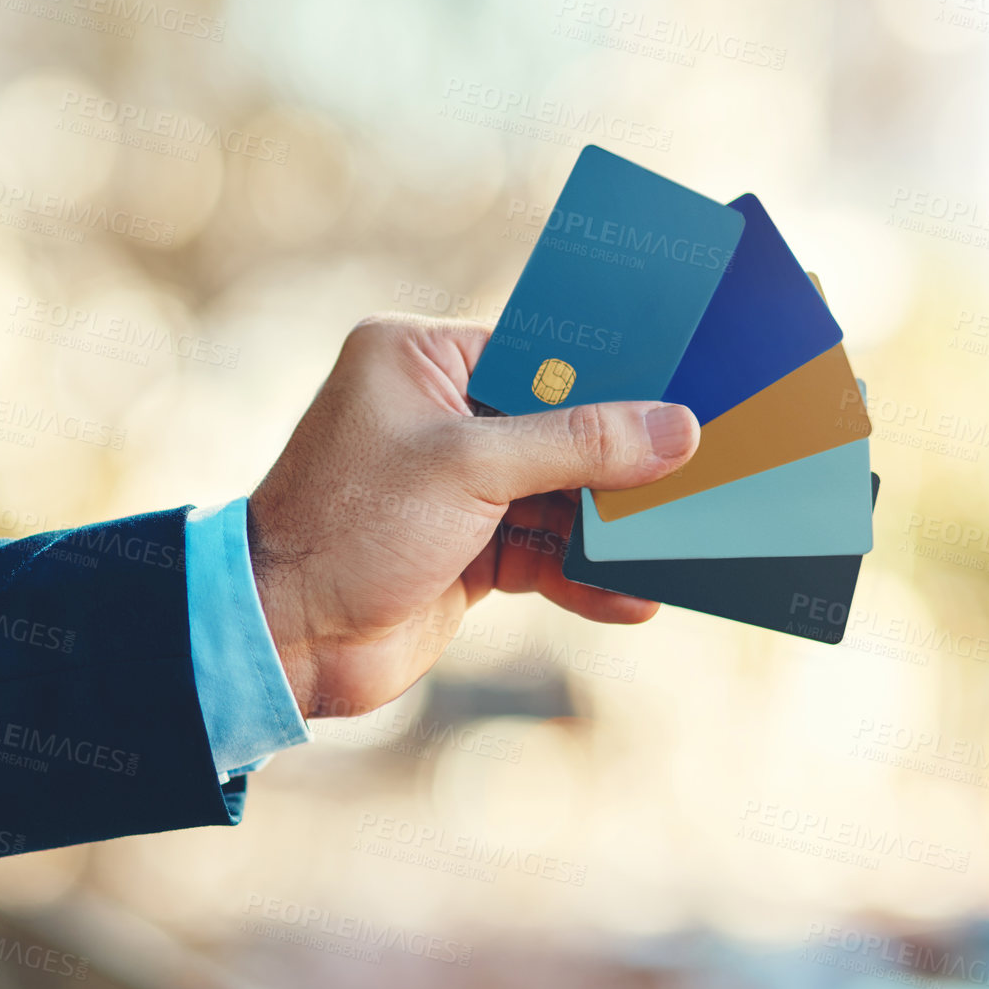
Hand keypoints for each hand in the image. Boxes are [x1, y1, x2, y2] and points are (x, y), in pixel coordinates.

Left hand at [248, 315, 700, 717]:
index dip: (613, 369)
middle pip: (561, 425)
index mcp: (420, 359)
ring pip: (561, 495)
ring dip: (612, 527)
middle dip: (624, 456)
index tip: (687, 379)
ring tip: (679, 543)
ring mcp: (456, 487)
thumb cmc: (349, 529)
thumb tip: (675, 429)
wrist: (285, 640)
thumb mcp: (472, 470)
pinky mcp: (467, 550)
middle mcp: (440, 414)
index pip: (541, 348)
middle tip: (704, 462)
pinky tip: (632, 598)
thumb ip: (577, 445)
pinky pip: (545, 553)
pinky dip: (584, 576)